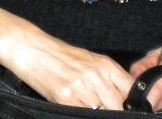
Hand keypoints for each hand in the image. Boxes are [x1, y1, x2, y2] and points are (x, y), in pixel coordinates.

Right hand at [4, 36, 133, 108]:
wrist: (30, 48)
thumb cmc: (58, 53)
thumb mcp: (88, 59)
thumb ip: (108, 77)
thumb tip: (124, 98)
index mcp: (104, 65)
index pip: (131, 90)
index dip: (131, 103)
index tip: (128, 108)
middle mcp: (95, 76)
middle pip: (118, 107)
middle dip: (113, 111)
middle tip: (103, 108)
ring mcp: (81, 88)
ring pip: (101, 113)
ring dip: (96, 112)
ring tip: (85, 103)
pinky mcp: (65, 98)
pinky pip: (82, 113)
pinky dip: (80, 112)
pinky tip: (74, 105)